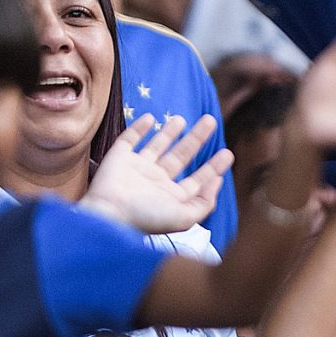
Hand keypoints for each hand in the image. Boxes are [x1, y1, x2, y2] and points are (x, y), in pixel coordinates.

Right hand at [80, 114, 231, 234]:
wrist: (108, 214)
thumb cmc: (146, 218)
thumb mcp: (184, 218)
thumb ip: (205, 203)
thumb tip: (217, 181)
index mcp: (172, 197)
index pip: (197, 180)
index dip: (213, 168)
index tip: (227, 154)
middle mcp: (156, 182)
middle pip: (181, 156)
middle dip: (196, 139)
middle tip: (210, 120)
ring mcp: (137, 169)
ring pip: (157, 146)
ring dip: (169, 132)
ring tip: (181, 118)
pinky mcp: (118, 158)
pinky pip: (129, 140)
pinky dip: (138, 128)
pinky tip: (150, 118)